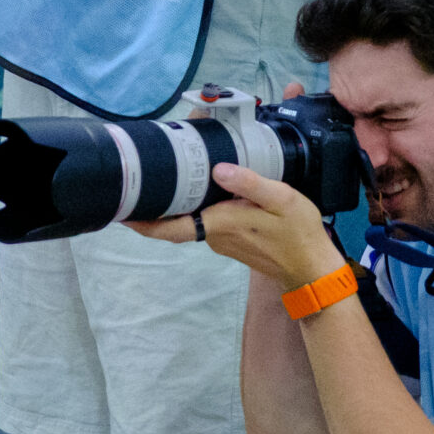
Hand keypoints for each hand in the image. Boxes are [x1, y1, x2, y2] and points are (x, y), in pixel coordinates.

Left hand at [129, 162, 348, 292]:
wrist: (313, 269)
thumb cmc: (299, 235)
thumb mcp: (282, 200)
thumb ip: (250, 183)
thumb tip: (217, 169)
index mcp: (221, 224)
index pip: (171, 227)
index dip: (143, 221)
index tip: (120, 210)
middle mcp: (214, 234)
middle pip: (177, 215)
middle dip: (159, 195)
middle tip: (145, 167)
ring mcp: (221, 238)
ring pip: (191, 215)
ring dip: (180, 194)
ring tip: (172, 163)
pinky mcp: (231, 237)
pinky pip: (206, 217)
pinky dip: (198, 200)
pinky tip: (202, 179)